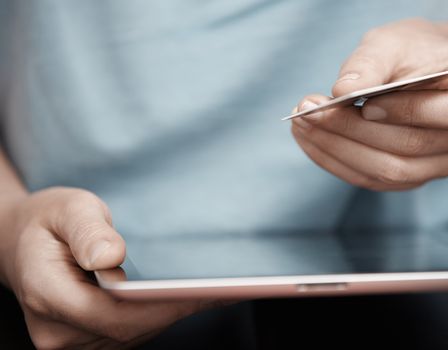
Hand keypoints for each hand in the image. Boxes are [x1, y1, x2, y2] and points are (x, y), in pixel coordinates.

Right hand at [2, 187, 221, 348]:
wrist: (22, 242)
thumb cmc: (47, 222)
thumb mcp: (66, 208)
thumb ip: (87, 231)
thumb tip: (110, 256)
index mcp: (45, 293)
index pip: (111, 313)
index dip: (158, 306)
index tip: (199, 291)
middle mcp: (57, 329)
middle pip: (127, 329)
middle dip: (175, 310)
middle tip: (223, 289)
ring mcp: (71, 340)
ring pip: (131, 336)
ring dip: (169, 315)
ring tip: (210, 292)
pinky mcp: (87, 338)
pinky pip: (128, 334)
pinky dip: (157, 317)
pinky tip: (182, 298)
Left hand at [291, 19, 447, 190]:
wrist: (423, 69)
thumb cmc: (413, 51)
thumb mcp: (394, 42)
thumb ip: (372, 64)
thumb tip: (341, 92)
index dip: (406, 112)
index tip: (358, 102)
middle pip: (411, 149)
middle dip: (352, 131)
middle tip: (307, 111)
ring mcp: (445, 164)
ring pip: (389, 172)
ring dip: (337, 150)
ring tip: (302, 126)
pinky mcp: (415, 177)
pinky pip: (374, 180)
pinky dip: (338, 162)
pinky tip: (312, 142)